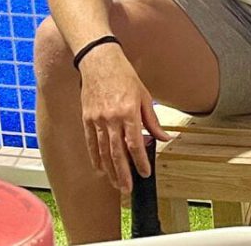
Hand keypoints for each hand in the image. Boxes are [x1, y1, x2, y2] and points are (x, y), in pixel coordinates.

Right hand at [77, 44, 171, 192]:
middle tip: (128, 189)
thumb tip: (164, 138)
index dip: (140, 161)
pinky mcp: (86, 119)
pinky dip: (95, 158)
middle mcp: (111, 119)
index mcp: (128, 112)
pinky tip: (100, 168)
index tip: (145, 173)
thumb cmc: (124, 76)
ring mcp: (96, 120)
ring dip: (110, 170)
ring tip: (116, 184)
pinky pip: (91, 143)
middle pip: (117, 153)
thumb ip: (152, 120)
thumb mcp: (144, 96)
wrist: (98, 61)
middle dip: (123, 173)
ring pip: (103, 151)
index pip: (135, 144)